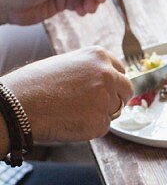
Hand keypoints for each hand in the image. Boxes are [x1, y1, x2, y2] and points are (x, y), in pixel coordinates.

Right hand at [3, 47, 131, 143]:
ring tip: (73, 111)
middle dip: (117, 98)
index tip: (108, 89)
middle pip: (126, 90)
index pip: (121, 71)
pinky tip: (71, 121)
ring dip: (100, 113)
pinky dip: (90, 128)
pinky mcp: (101, 122)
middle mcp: (107, 75)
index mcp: (98, 56)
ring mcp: (106, 99)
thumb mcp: (67, 64)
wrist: (21, 103)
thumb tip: (102, 82)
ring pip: (115, 110)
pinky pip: (103, 127)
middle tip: (97, 106)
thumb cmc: (36, 83)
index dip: (114, 82)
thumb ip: (89, 71)